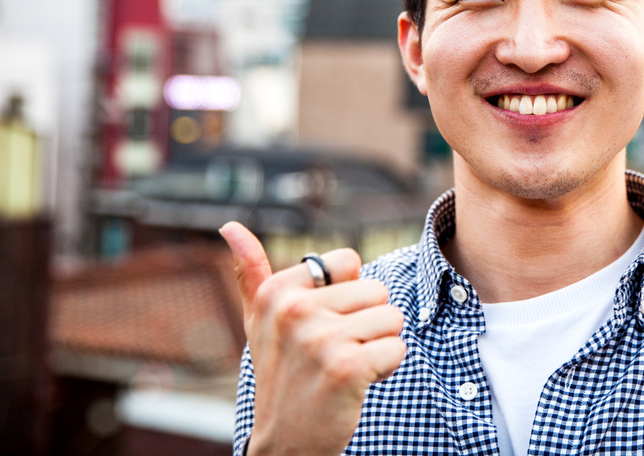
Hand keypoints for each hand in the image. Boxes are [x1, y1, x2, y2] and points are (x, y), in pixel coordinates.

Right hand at [220, 222, 406, 455]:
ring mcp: (319, 339)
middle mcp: (294, 310)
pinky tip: (357, 383)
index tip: (322, 323)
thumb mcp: (259, 322)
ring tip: (345, 366)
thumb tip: (230, 226)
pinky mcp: (346, 368)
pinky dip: (386, 368)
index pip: (349, 261)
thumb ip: (251, 273)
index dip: (347, 295)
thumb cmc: (281, 373)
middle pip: (376, 290)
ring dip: (379, 345)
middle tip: (335, 353)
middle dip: (367, 323)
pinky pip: (397, 348)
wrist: (286, 443)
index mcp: (277, 291)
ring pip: (392, 318)